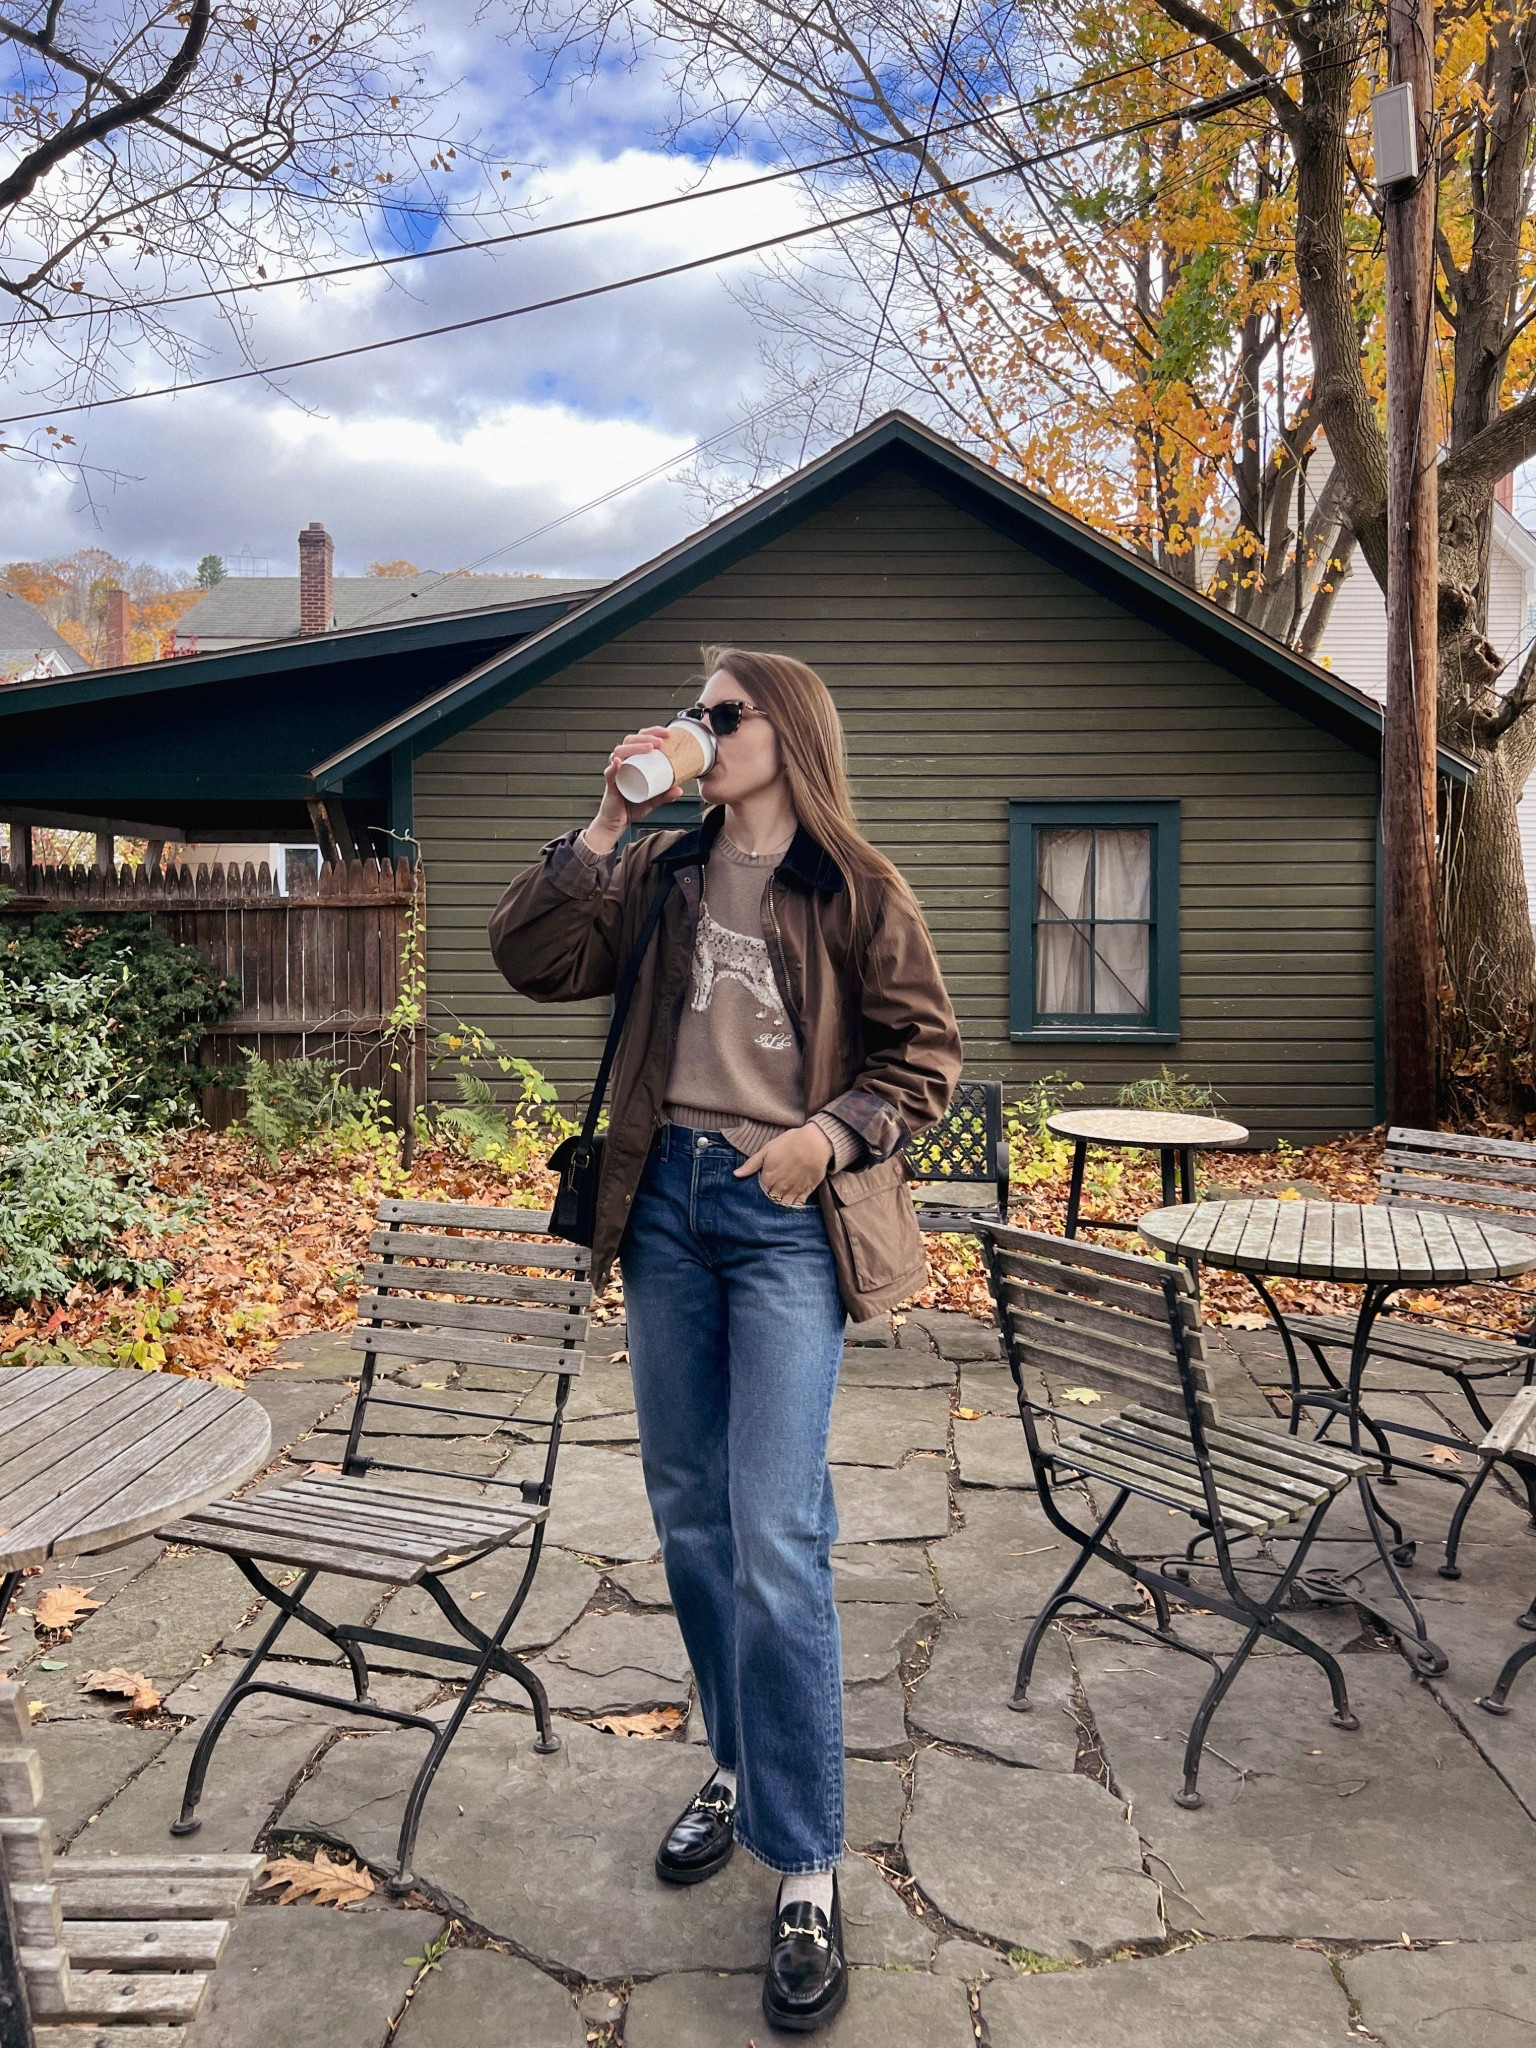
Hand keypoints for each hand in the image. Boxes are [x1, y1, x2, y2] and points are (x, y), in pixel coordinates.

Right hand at [585, 727, 683, 852]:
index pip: (639, 739)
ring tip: (649, 748)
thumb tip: (680, 789)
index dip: (651, 732)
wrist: (617, 822)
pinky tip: (620, 762)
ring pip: (620, 752)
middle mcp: (622, 763)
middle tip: (660, 741)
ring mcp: (615, 772)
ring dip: (635, 747)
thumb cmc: (631, 806)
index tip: (666, 733)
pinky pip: (610, 772)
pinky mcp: (610, 784)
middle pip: (629, 741)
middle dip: (645, 736)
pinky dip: (614, 766)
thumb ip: (665, 795)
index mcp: (632, 761)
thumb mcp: (652, 800)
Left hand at [735, 1124, 833, 1205]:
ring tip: (780, 1199)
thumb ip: (751, 1164)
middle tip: (772, 1193)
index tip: (763, 1186)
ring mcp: (793, 1191)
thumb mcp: (766, 1150)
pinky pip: (797, 1204)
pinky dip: (793, 1205)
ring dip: (780, 1203)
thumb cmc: (789, 1143)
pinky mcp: (806, 1191)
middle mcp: (779, 1188)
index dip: (761, 1189)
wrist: (814, 1143)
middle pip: (771, 1199)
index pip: (760, 1191)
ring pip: (783, 1204)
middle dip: (769, 1198)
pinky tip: (792, 1203)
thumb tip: (736, 1174)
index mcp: (768, 1178)